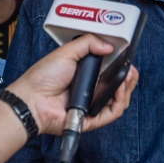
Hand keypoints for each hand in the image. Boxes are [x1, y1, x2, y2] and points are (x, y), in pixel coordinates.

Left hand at [7, 34, 139, 135]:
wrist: (32, 98)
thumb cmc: (44, 76)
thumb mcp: (66, 52)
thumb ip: (88, 43)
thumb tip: (108, 45)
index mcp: (86, 75)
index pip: (111, 72)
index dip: (122, 66)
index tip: (128, 60)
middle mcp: (91, 90)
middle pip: (118, 87)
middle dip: (129, 77)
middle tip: (131, 69)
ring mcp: (92, 105)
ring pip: (119, 100)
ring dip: (127, 88)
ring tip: (127, 77)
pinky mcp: (92, 119)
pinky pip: (112, 113)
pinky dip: (119, 102)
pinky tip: (120, 90)